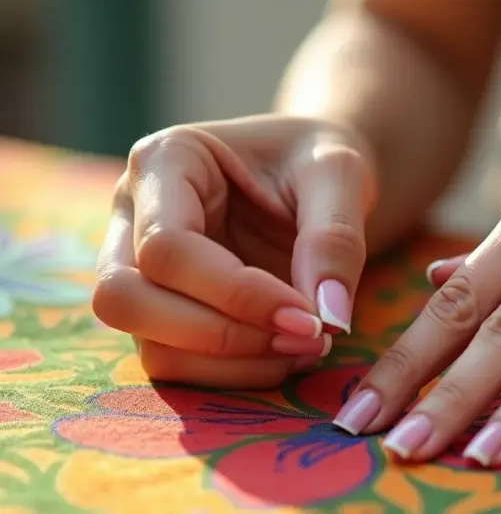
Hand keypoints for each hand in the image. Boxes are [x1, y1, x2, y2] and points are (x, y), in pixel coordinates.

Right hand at [92, 115, 376, 388]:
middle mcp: (132, 215)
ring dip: (231, 364)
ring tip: (307, 347)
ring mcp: (139, 268)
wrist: (319, 175)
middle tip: (307, 338)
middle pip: (126, 300)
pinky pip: (176, 363)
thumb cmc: (319, 160)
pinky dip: (234, 374)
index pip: (168, 246)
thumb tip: (330, 318)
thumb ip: (335, 238)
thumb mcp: (340, 174)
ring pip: (148, 344)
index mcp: (163, 161)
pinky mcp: (162, 312)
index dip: (237, 294)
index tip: (311, 318)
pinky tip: (289, 354)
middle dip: (219, 336)